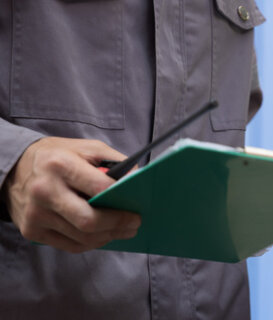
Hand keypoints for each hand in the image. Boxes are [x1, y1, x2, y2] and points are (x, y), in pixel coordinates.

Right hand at [3, 137, 140, 252]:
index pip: (100, 188)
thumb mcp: (87, 148)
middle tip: (134, 224)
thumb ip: (115, 163)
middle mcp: (44, 191)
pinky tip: (103, 235)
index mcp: (60, 165)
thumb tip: (138, 183)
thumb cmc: (58, 157)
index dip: (122, 200)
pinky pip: (70, 245)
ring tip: (123, 230)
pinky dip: (92, 243)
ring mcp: (36, 214)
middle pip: (90, 220)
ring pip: (83, 237)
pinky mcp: (31, 231)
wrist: (13, 168)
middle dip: (118, 224)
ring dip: (109, 236)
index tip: (137, 207)